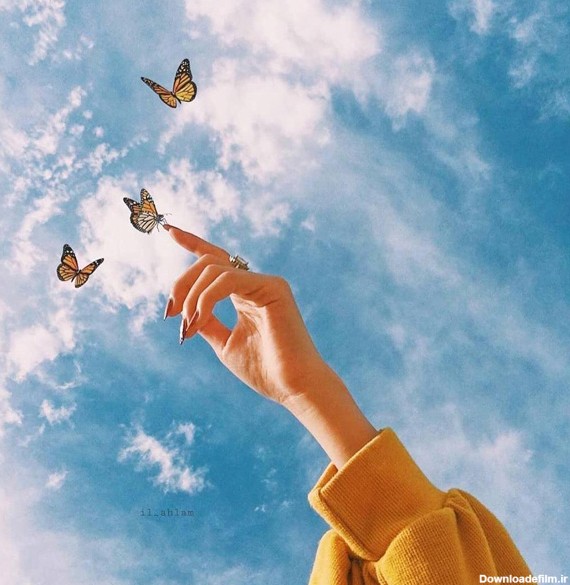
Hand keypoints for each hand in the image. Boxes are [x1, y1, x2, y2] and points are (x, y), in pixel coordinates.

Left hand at [163, 224, 376, 466]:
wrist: (293, 387)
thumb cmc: (264, 370)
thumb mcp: (225, 343)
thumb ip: (207, 322)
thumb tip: (184, 310)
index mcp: (246, 295)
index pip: (217, 260)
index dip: (193, 243)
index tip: (169, 232)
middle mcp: (256, 284)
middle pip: (208, 262)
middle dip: (182, 283)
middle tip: (170, 313)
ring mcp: (266, 283)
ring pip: (214, 269)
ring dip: (192, 296)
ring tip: (189, 325)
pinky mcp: (273, 286)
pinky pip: (228, 279)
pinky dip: (206, 297)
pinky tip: (199, 318)